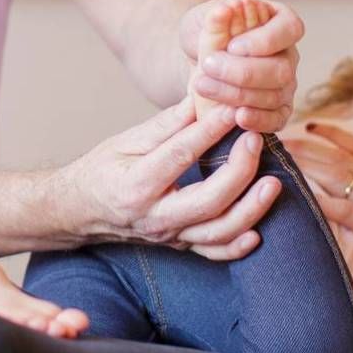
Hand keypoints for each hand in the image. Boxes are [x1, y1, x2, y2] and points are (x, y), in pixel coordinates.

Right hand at [49, 96, 280, 260]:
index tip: (233, 109)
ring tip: (272, 184)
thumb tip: (202, 98)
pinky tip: (258, 232)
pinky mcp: (178, 246)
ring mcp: (168, 236)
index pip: (180, 156)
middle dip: (239, 171)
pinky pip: (213, 253)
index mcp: (136, 184)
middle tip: (256, 140)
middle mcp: (154, 216)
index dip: (210, 131)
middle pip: (208, 201)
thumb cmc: (102, 170)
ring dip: (250, 210)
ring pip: (217, 233)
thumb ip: (165, 125)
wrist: (80, 211)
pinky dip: (237, 246)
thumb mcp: (125, 140)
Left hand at [178, 0, 303, 132]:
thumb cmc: (210, 30)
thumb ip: (217, 12)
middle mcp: (289, 54)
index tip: (232, 46)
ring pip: (275, 96)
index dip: (263, 41)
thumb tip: (226, 8)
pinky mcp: (278, 109)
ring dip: (237, 94)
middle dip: (243, 72)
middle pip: (282, 69)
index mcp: (281, 22)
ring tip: (204, 85)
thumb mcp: (208, 15)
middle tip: (208, 66)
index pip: (290, 30)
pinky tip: (237, 117)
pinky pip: (277, 119)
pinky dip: (259, 120)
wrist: (201, 58)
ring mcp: (287, 84)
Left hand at [292, 122, 352, 300]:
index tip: (312, 124)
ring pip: (341, 175)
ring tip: (281, 157)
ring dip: (308, 164)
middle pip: (344, 157)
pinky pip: (348, 210)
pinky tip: (302, 197)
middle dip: (310, 145)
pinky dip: (323, 202)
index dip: (337, 134)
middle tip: (280, 135)